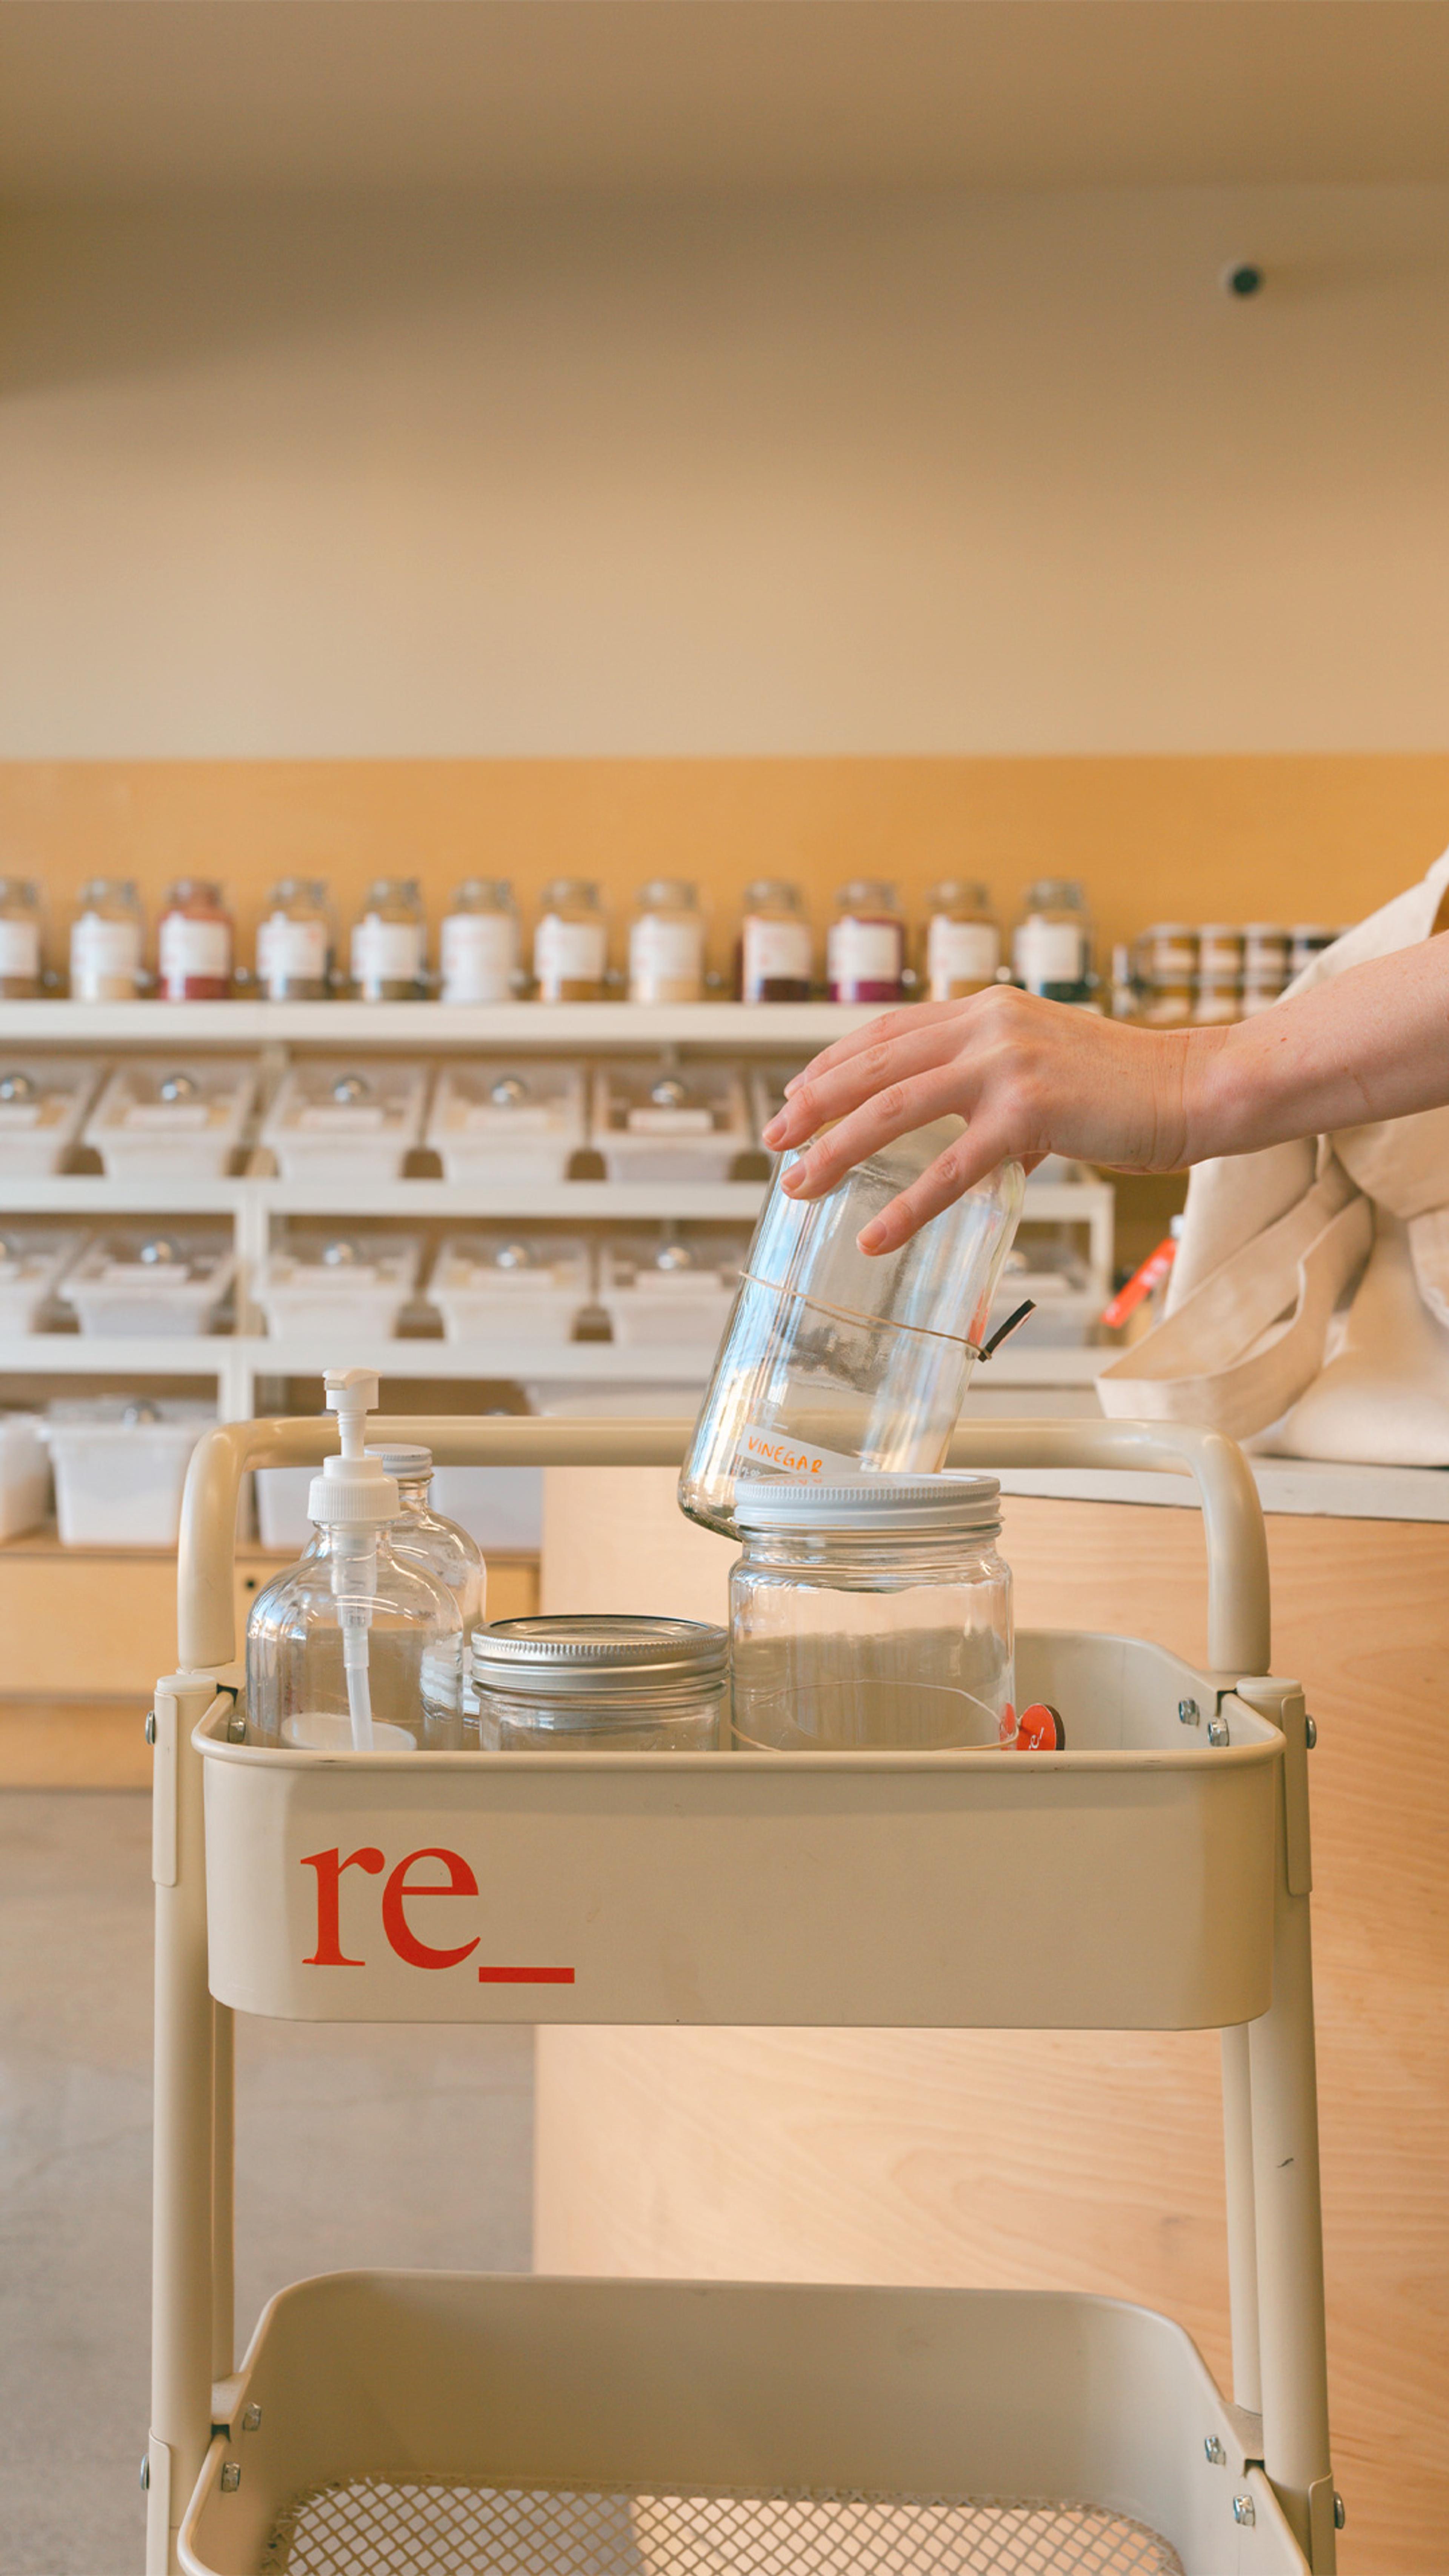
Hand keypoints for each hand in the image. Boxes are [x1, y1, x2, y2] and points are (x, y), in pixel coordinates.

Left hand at [761, 988, 1209, 1254]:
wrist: (1195, 1086)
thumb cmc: (1126, 1085)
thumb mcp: (1044, 1065)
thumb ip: (993, 1086)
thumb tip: (956, 1136)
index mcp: (986, 1009)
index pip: (886, 1033)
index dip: (831, 1065)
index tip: (794, 1097)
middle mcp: (987, 1025)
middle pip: (873, 1066)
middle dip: (813, 1106)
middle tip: (773, 1142)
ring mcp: (1007, 1066)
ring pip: (894, 1109)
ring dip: (837, 1150)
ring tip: (801, 1185)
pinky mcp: (1031, 1113)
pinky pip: (951, 1167)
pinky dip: (907, 1205)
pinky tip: (877, 1234)